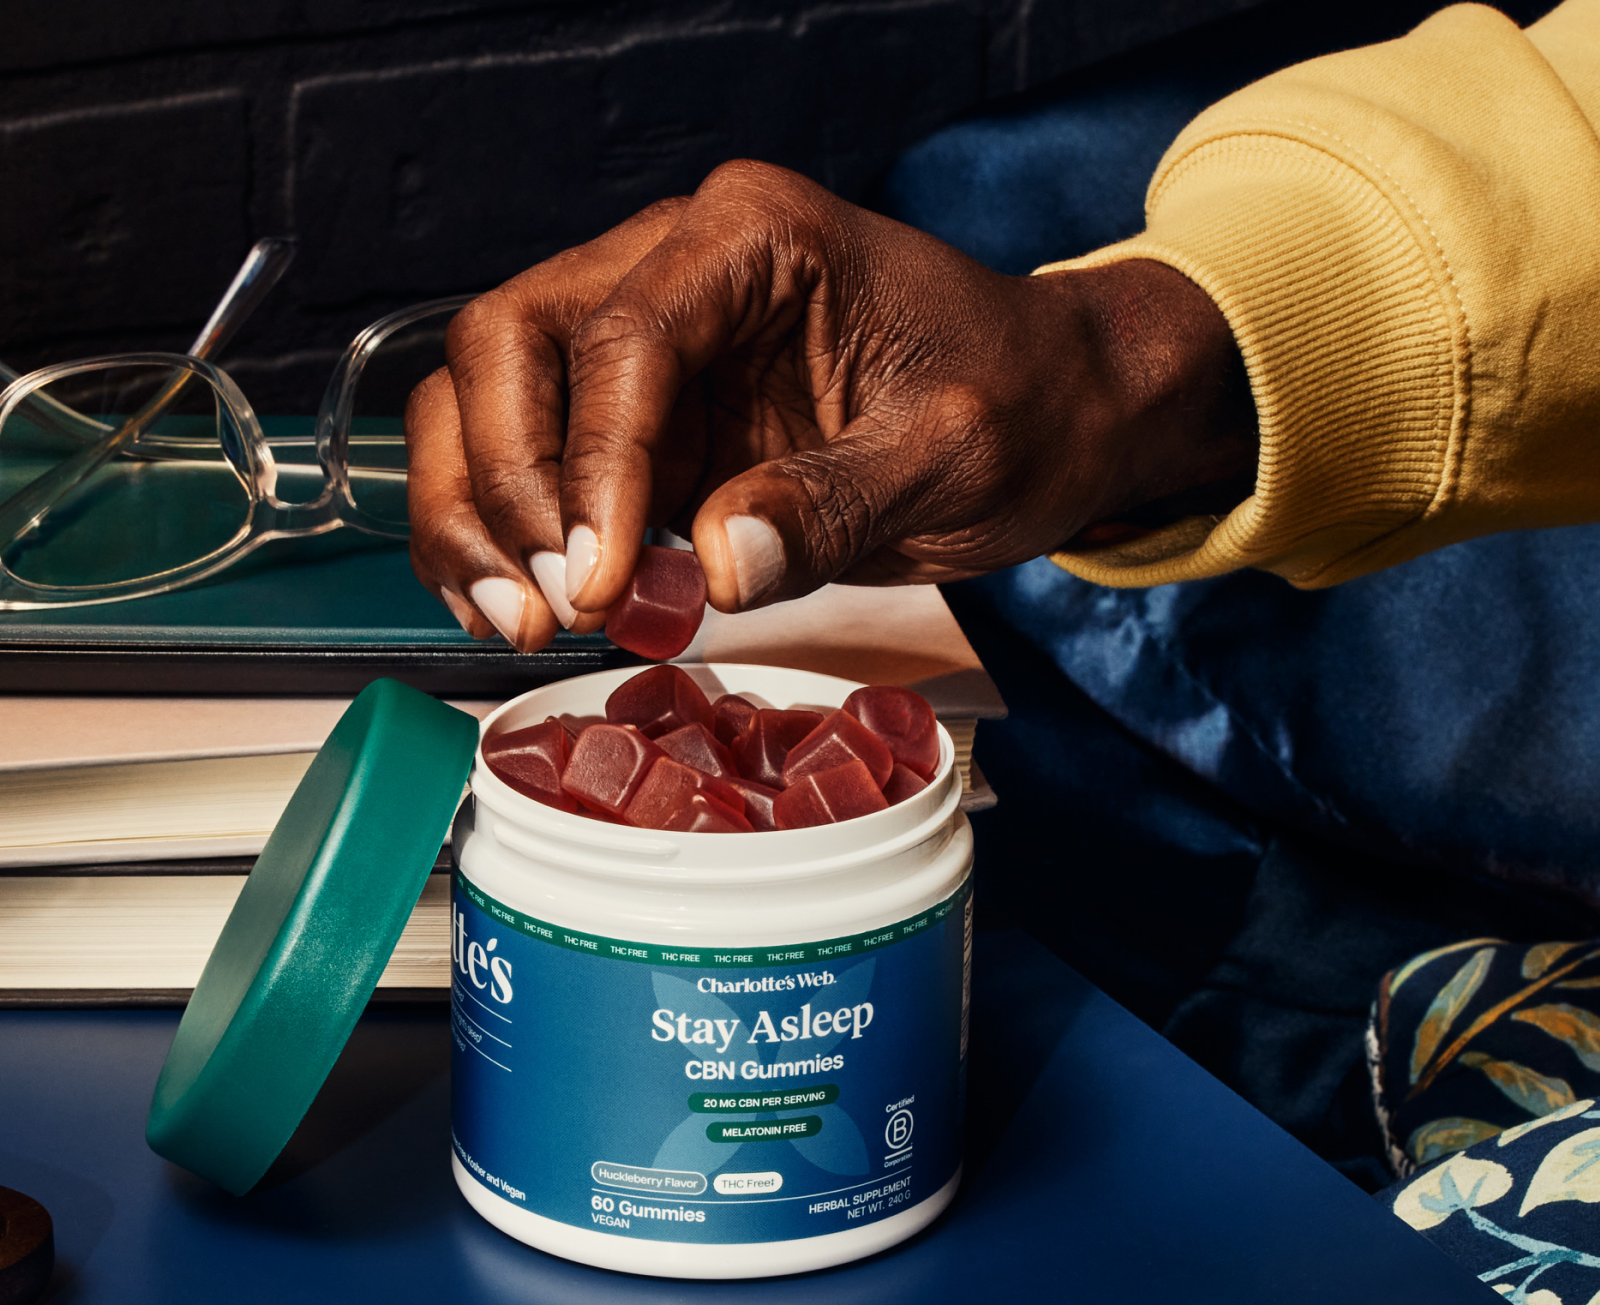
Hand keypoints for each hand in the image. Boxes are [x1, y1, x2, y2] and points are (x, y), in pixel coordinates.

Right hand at [405, 161, 1256, 649]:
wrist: (1049, 416)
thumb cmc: (1018, 405)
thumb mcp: (954, 454)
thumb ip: (838, 502)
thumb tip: (718, 565)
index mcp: (753, 237)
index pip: (622, 337)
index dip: (594, 467)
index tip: (605, 580)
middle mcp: (674, 270)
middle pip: (509, 345)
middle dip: (509, 486)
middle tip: (557, 607)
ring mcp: (647, 351)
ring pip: (487, 398)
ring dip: (477, 514)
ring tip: (521, 622)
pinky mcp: (643, 429)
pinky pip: (526, 465)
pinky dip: (500, 538)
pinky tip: (517, 610)